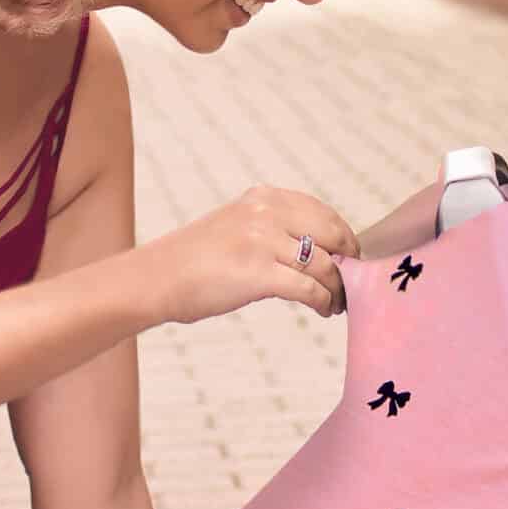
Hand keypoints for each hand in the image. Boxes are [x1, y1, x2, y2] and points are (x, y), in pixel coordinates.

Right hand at [148, 185, 358, 325]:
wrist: (156, 279)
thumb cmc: (194, 260)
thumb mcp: (236, 225)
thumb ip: (273, 227)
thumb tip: (317, 249)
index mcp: (263, 198)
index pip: (322, 212)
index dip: (343, 237)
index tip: (349, 257)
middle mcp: (265, 213)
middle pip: (332, 234)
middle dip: (347, 261)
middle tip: (351, 282)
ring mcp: (263, 242)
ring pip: (324, 265)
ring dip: (338, 288)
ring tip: (336, 303)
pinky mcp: (259, 274)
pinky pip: (310, 288)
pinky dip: (323, 301)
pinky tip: (323, 310)